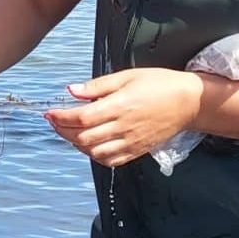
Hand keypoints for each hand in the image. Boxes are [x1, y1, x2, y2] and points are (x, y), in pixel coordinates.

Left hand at [44, 68, 205, 167]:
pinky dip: (94, 155)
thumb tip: (71, 90)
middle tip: (55, 121)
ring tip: (71, 132)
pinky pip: (110, 160)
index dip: (61, 117)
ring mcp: (130, 142)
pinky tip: (89, 144)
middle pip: (83, 137)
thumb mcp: (126, 76)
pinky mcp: (137, 151)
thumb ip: (97, 86)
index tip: (50, 113)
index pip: (81, 117)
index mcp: (119, 106)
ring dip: (77, 144)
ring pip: (94, 152)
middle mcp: (123, 127)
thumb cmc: (159, 84)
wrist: (188, 102)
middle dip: (63, 130)